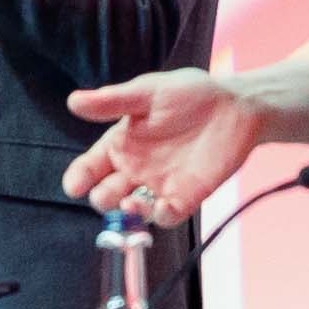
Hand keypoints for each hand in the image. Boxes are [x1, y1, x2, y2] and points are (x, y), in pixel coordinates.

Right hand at [63, 68, 264, 225]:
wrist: (234, 105)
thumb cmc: (189, 94)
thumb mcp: (147, 92)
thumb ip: (113, 101)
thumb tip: (74, 101)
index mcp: (121, 144)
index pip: (91, 167)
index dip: (79, 178)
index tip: (74, 185)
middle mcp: (135, 169)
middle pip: (108, 194)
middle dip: (103, 199)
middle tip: (105, 195)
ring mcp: (160, 185)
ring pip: (135, 210)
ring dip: (129, 212)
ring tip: (130, 203)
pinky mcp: (186, 196)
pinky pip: (168, 215)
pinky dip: (162, 216)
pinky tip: (162, 207)